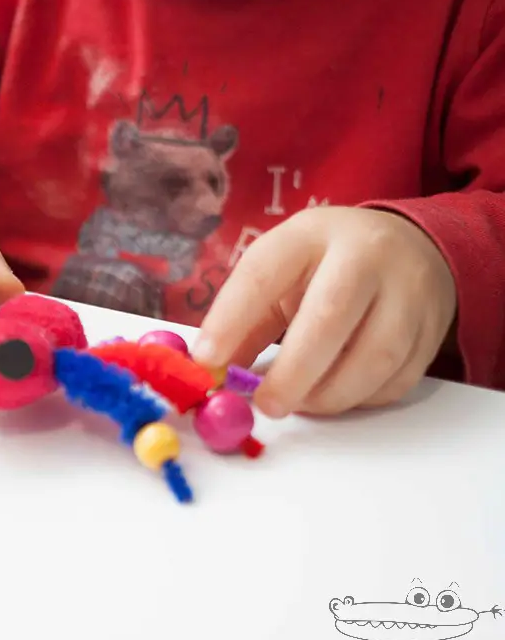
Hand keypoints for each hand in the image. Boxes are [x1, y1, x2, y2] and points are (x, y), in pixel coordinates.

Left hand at [193, 207, 456, 415]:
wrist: (411, 247)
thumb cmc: (325, 264)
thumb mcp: (281, 271)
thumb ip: (246, 319)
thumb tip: (213, 371)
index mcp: (310, 234)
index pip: (263, 274)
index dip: (230, 320)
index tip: (207, 361)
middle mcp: (365, 255)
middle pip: (329, 317)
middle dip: (293, 371)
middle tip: (266, 404)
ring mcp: (408, 292)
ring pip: (374, 356)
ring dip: (329, 394)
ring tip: (300, 402)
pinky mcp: (432, 331)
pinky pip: (396, 379)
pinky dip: (360, 398)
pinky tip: (337, 393)